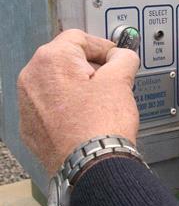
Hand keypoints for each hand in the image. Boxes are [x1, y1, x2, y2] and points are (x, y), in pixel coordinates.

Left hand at [17, 29, 139, 174]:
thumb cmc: (101, 124)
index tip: (116, 57)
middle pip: (66, 60)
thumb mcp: (119, 81)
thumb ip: (123, 58)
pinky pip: (51, 105)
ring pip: (57, 83)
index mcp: (51, 60)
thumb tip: (123, 56)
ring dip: (79, 86)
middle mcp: (31, 79)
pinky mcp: (31, 127)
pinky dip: (68, 105)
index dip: (103, 45)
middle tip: (112, 80)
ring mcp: (28, 105)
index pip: (79, 38)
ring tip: (100, 101)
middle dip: (91, 66)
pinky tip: (85, 117)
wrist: (91, 166)